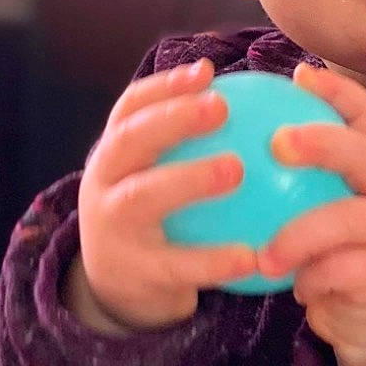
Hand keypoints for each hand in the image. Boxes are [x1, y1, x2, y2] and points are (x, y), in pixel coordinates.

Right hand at [70, 58, 258, 332]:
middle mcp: (103, 184)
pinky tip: (253, 256)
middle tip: (221, 106)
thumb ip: (191, 147)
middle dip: (172, 117)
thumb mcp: (158, 180)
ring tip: (236, 168)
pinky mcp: (132, 273)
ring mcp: (112, 228)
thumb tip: (262, 102)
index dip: (165, 86)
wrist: (118, 293)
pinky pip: (176, 265)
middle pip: (129, 140)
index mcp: (114, 155)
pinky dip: (213, 260)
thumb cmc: (156, 222)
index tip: (207, 73)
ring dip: (189, 178)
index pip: (131, 108)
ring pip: (144, 197)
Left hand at [258, 62, 365, 365]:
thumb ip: (301, 176)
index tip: (300, 76)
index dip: (339, 93)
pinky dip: (314, 278)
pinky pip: (345, 272)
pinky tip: (293, 286)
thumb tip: (234, 134)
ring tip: (265, 253)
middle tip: (278, 143)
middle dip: (325, 143)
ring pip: (350, 221)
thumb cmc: (343, 248)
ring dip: (301, 235)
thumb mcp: (332, 204)